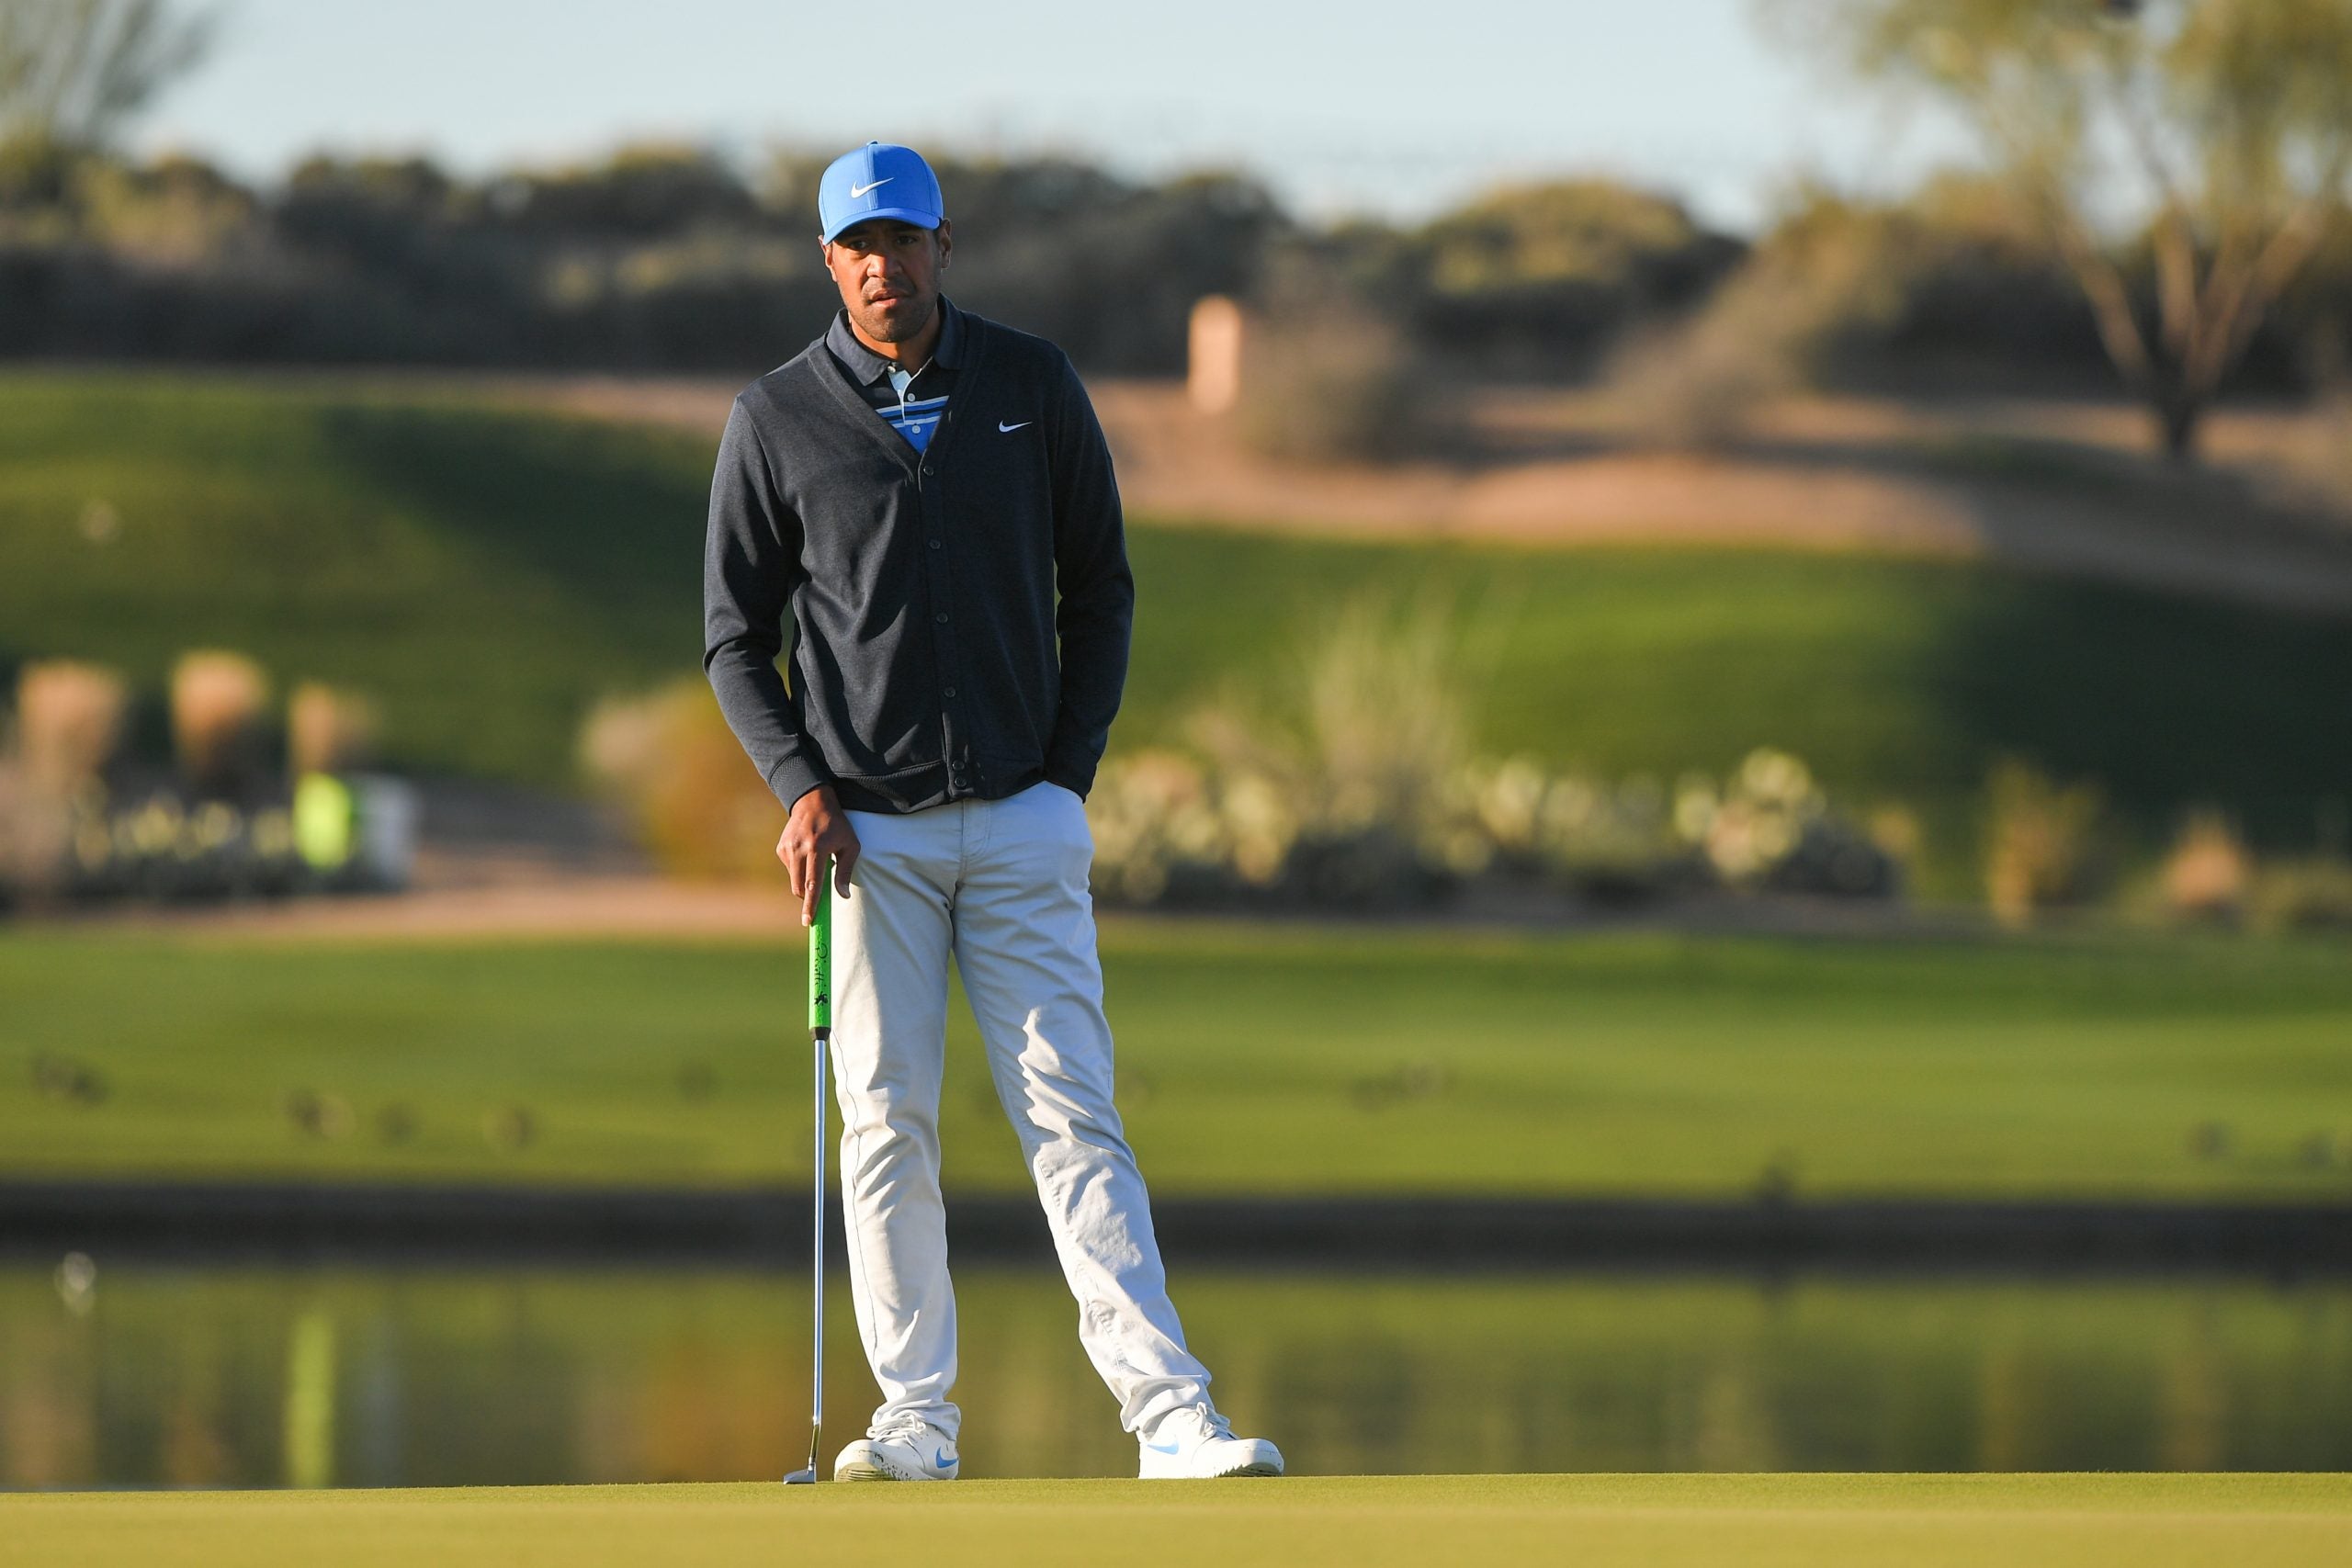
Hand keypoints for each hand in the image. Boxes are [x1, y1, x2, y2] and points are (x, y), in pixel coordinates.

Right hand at [779, 784, 858, 925]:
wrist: (813, 802)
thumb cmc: (837, 825)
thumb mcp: (850, 845)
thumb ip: (845, 871)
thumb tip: (843, 896)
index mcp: (817, 849)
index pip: (813, 884)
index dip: (810, 905)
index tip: (808, 921)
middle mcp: (799, 850)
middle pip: (799, 888)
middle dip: (808, 897)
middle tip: (819, 896)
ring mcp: (787, 849)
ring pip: (794, 880)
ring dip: (805, 881)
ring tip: (818, 862)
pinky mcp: (781, 849)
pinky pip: (790, 869)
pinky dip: (800, 869)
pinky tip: (808, 853)